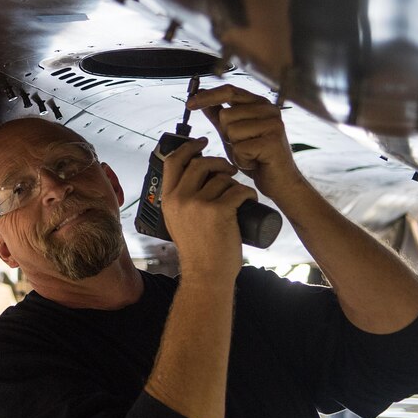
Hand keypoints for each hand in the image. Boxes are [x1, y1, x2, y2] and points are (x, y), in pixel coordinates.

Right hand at [161, 136, 254, 282]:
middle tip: (229, 169)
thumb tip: (191, 177)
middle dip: (218, 162)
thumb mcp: (176, 220)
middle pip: (200, 164)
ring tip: (239, 193)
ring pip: (222, 178)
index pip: (173, 161)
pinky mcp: (219, 211)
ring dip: (235, 181)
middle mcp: (180, 198)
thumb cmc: (197, 249)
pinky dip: (248, 193)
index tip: (201, 144)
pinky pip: (238, 191)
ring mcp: (198, 204)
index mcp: (168, 199)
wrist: (206, 273)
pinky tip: (250, 199)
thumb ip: (178, 201)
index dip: (188, 148)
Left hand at [186, 84, 303, 199]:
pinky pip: (240, 148)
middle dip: (227, 135)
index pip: (229, 91)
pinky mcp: (273, 141)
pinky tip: (254, 162)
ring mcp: (273, 124)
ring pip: (231, 131)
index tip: (190, 104)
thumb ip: (218, 115)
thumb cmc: (256, 157)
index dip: (207, 96)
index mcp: (259, 103)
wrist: (278, 181)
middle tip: (243, 145)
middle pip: (226, 114)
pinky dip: (242, 160)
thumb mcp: (232, 134)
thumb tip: (201, 96)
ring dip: (235, 148)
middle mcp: (269, 109)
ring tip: (250, 154)